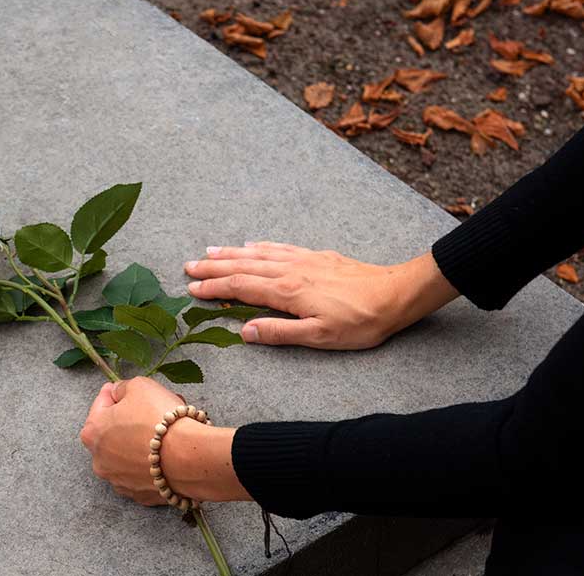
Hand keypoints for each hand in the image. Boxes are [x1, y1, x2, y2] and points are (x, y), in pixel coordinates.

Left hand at [80, 377, 248, 504]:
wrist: (189, 457)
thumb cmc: (159, 418)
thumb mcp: (139, 386)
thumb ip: (123, 388)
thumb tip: (119, 393)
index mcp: (93, 433)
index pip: (101, 404)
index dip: (116, 393)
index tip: (127, 390)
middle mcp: (100, 461)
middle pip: (114, 432)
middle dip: (132, 419)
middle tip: (152, 409)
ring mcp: (119, 481)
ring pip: (129, 455)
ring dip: (141, 442)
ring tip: (165, 431)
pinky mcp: (140, 495)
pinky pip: (144, 473)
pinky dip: (152, 463)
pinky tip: (168, 453)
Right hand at [184, 243, 457, 349]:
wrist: (395, 294)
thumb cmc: (360, 321)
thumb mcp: (320, 337)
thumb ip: (280, 333)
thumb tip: (244, 331)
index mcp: (287, 292)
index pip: (240, 288)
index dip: (214, 288)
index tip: (191, 289)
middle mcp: (290, 271)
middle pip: (243, 266)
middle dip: (214, 267)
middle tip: (188, 267)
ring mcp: (303, 260)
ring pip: (258, 254)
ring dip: (230, 254)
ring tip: (209, 252)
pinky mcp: (316, 256)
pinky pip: (279, 247)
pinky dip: (260, 246)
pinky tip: (250, 245)